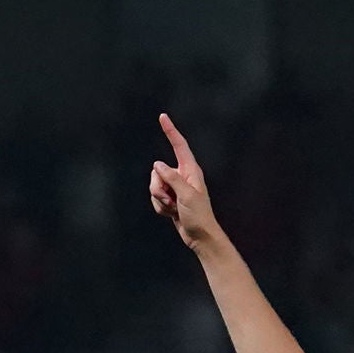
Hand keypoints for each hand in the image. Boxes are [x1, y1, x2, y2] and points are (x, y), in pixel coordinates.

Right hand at [148, 113, 221, 250]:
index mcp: (190, 171)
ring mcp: (175, 187)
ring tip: (173, 208)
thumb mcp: (186, 195)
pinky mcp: (169, 198)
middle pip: (157, 172)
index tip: (163, 117)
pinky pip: (155, 198)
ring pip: (153, 185)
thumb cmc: (199, 215)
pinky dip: (159, 207)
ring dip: (159, 200)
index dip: (171, 131)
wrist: (200, 235)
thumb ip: (171, 178)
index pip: (179, 146)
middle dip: (158, 188)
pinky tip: (171, 213)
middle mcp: (182, 176)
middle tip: (172, 201)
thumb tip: (157, 165)